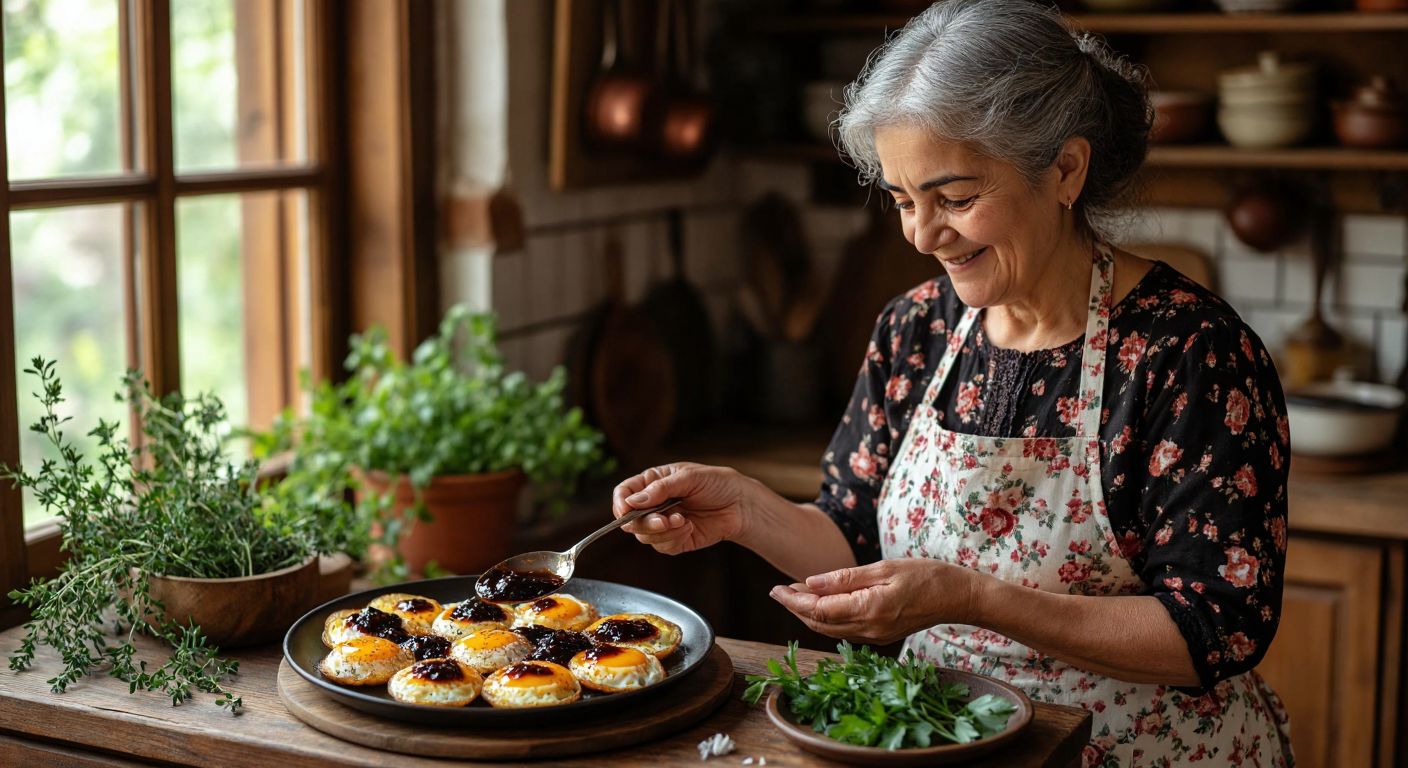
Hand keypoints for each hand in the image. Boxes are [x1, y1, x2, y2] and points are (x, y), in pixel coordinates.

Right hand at [611, 463, 752, 554]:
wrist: (741, 505)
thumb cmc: (717, 483)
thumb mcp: (689, 478)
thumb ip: (661, 489)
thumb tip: (634, 501)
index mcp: (653, 482)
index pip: (624, 493)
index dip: (620, 503)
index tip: (626, 511)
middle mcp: (654, 504)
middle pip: (630, 519)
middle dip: (645, 522)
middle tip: (663, 520)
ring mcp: (664, 523)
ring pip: (644, 536)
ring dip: (662, 532)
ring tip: (683, 521)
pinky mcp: (675, 540)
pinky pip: (662, 546)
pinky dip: (674, 539)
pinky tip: (690, 527)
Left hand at [769, 558, 984, 644]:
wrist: (958, 597)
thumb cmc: (926, 575)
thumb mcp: (884, 568)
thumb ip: (845, 578)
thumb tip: (811, 582)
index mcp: (869, 609)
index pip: (819, 610)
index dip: (793, 601)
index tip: (775, 589)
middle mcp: (869, 629)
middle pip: (819, 624)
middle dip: (796, 608)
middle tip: (779, 590)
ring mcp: (875, 636)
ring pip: (830, 629)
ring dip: (809, 614)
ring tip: (795, 594)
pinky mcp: (880, 636)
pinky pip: (844, 630)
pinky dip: (827, 618)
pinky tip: (822, 602)